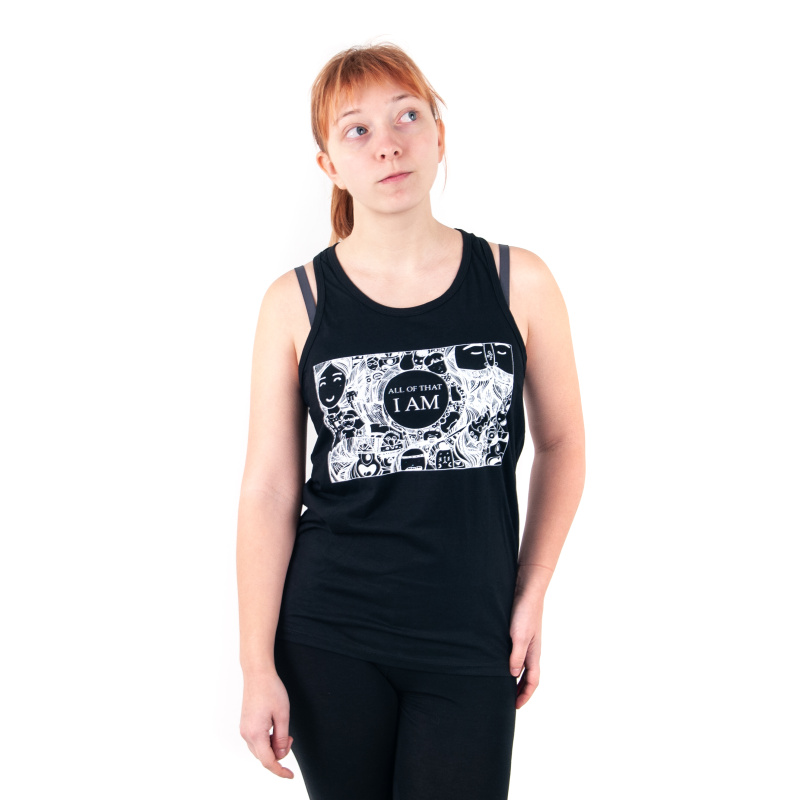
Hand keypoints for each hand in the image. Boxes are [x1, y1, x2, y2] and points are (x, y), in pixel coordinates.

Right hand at [240, 670, 295, 778]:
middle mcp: (247, 734)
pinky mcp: (245, 724)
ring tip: (283, 730)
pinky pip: (256, 741)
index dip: (280, 771)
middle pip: (263, 756)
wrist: (257, 674)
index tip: (290, 775)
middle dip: (279, 753)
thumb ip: (282, 737)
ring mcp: (244, 729)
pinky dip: (267, 740)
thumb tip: (281, 754)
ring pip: (259, 749)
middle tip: (289, 737)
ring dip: (273, 746)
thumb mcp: (282, 714)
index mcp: (256, 733)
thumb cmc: (271, 690)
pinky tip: (274, 728)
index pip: (268, 761)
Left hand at [508, 591, 542, 709]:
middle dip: (520, 690)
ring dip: (515, 677)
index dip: (525, 695)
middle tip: (509, 701)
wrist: (527, 589)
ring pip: (522, 665)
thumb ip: (517, 656)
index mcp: (534, 653)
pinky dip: (510, 662)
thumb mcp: (519, 636)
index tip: (515, 707)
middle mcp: (531, 649)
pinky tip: (499, 660)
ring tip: (503, 684)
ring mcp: (526, 641)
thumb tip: (513, 675)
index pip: (532, 681)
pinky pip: (515, 653)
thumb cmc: (524, 612)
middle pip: (528, 676)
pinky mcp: (518, 631)